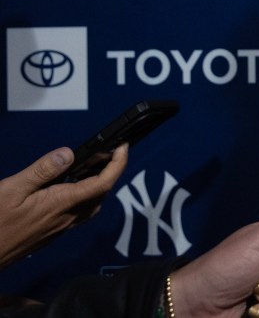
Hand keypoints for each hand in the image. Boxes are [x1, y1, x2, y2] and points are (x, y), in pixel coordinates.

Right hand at [0, 143, 127, 269]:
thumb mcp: (12, 190)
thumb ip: (43, 171)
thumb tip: (69, 154)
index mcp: (61, 204)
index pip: (103, 183)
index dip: (118, 163)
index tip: (123, 147)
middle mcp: (67, 218)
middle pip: (101, 193)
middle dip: (111, 171)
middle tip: (106, 152)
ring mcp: (61, 228)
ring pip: (92, 205)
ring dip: (98, 185)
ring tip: (91, 167)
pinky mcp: (53, 233)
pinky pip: (79, 214)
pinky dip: (84, 197)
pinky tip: (70, 189)